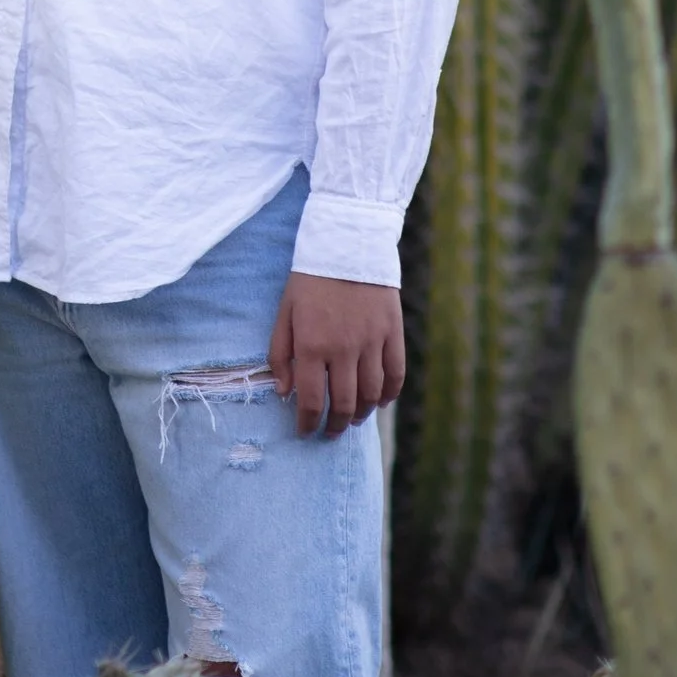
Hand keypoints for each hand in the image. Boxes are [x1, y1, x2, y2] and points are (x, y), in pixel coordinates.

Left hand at [269, 275, 405, 437]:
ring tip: (353, 419)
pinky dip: (389, 395)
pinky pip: (395, 374)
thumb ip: (280, 354)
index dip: (308, 423)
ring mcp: (372, 342)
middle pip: (344, 404)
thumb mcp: (284, 313)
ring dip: (361, 414)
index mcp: (312, 345)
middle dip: (336, 426)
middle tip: (330, 433)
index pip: (312, 400)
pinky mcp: (392, 333)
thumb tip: (285, 392)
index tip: (305, 431)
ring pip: (371, 395)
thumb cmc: (309, 280)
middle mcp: (343, 349)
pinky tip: (379, 402)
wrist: (347, 244)